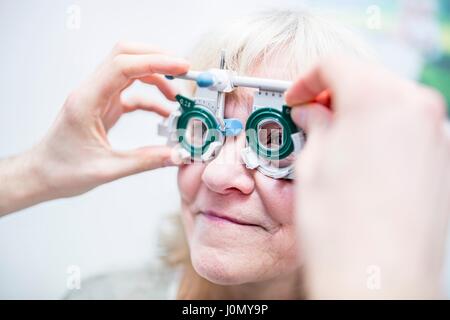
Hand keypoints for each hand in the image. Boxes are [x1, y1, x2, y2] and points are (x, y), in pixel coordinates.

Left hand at [0, 42, 188, 214]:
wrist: (42, 175)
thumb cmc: (61, 170)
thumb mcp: (107, 169)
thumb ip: (145, 161)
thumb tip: (175, 155)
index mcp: (87, 101)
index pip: (123, 66)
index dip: (155, 62)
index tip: (180, 67)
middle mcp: (92, 92)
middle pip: (126, 56)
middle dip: (157, 59)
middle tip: (183, 71)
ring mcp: (99, 97)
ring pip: (130, 71)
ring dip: (156, 78)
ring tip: (177, 97)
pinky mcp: (105, 107)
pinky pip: (132, 94)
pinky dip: (151, 99)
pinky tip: (165, 113)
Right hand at [286, 57, 449, 298]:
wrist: (378, 285)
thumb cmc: (340, 232)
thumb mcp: (311, 166)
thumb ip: (314, 127)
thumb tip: (312, 114)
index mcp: (379, 100)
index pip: (336, 65)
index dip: (306, 80)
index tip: (294, 100)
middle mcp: (417, 111)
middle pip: (367, 80)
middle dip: (332, 95)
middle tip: (308, 119)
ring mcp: (436, 138)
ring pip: (389, 106)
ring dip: (357, 115)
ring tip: (331, 143)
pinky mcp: (442, 165)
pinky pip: (406, 132)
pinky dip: (379, 135)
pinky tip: (358, 162)